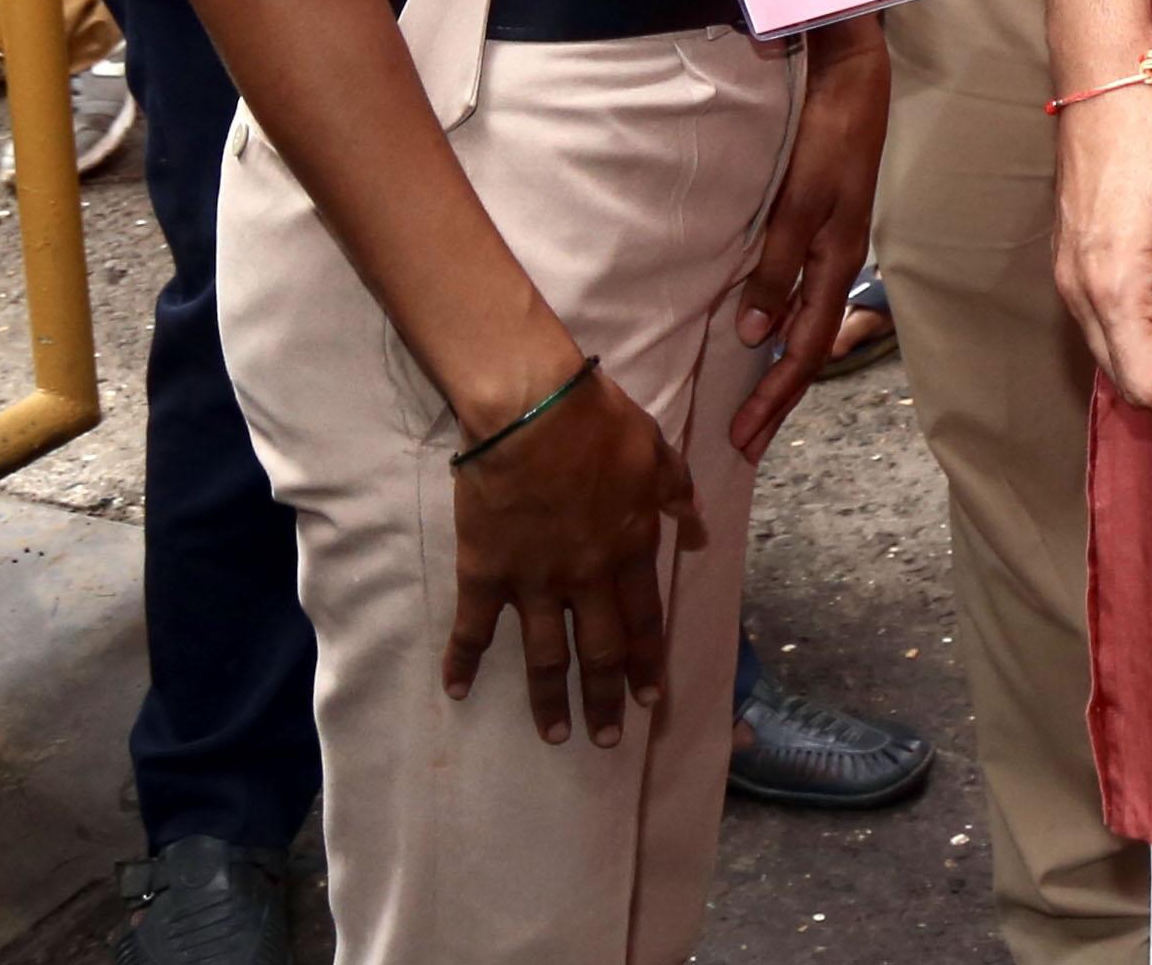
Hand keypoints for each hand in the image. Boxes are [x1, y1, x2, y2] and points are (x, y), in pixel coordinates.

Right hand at [442, 356, 705, 748]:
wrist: (532, 411)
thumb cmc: (599, 423)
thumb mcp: (658, 453)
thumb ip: (677, 496)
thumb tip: (696, 533)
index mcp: (629, 549)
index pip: (644, 620)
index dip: (647, 661)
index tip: (650, 698)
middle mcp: (585, 577)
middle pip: (599, 651)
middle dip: (605, 700)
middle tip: (606, 739)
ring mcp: (533, 581)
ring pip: (543, 656)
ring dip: (548, 699)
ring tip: (553, 735)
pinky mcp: (485, 573)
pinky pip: (472, 628)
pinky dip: (461, 662)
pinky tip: (455, 692)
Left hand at [725, 21, 886, 457]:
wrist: (856, 83)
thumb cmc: (829, 139)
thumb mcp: (801, 202)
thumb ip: (776, 264)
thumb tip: (754, 335)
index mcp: (836, 263)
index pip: (804, 348)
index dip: (775, 395)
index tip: (743, 436)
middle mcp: (835, 264)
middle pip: (807, 347)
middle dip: (777, 398)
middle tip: (744, 442)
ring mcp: (830, 247)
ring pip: (804, 325)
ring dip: (779, 368)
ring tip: (752, 404)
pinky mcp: (820, 229)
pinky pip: (800, 296)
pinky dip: (781, 328)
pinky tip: (762, 332)